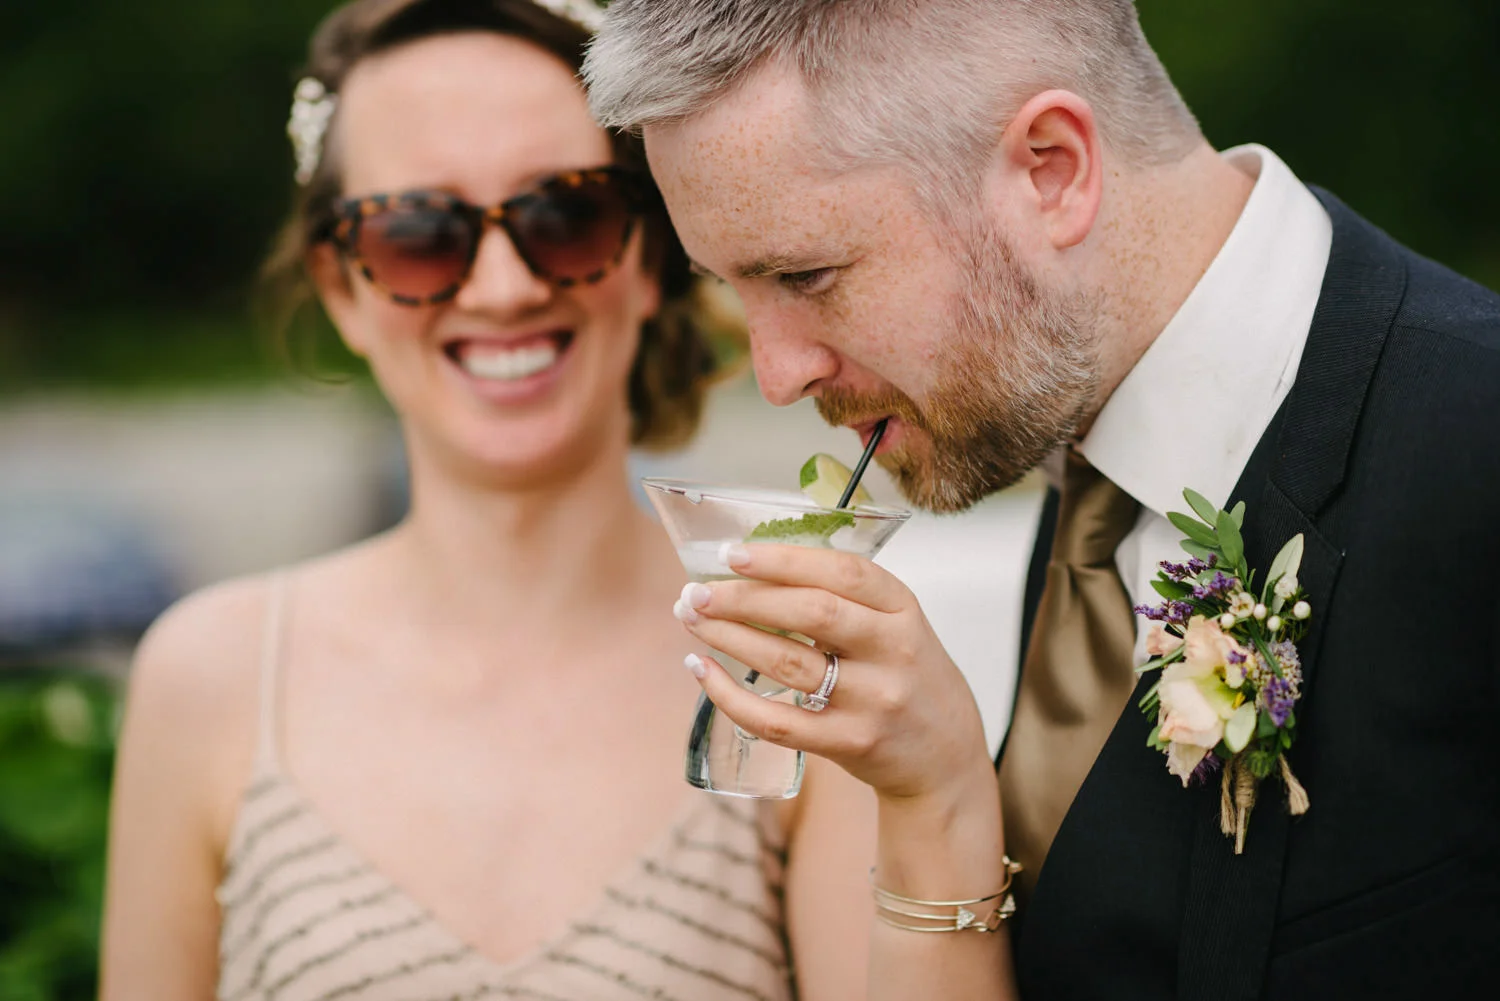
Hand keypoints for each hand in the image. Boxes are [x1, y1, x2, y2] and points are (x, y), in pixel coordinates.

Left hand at [673, 542, 990, 803]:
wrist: (944, 758)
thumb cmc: (906, 678)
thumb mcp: (896, 626)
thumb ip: (843, 598)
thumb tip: (754, 569)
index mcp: (902, 609)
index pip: (843, 572)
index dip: (783, 560)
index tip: (731, 553)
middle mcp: (892, 651)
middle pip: (812, 613)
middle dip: (744, 597)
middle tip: (696, 592)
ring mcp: (873, 700)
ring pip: (788, 662)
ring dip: (729, 637)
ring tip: (692, 620)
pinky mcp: (850, 743)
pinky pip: (778, 721)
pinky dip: (731, 695)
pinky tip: (703, 671)